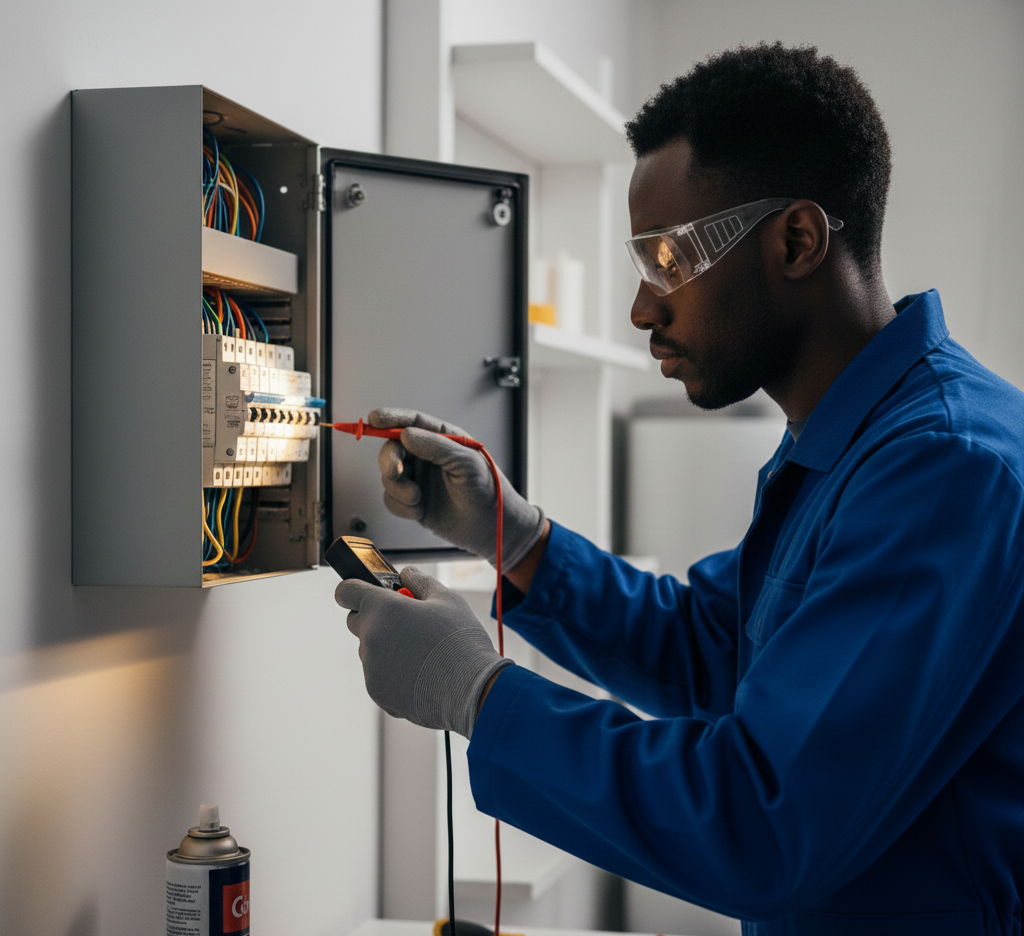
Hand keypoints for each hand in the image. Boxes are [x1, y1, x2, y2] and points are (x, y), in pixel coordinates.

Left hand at [336, 566, 512, 738]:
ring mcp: (371, 668)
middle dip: (376, 618)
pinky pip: (379, 676)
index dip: (355, 589)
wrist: (472, 690)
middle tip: (406, 623)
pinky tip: (422, 674)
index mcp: (382, 609)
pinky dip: (394, 674)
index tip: (368, 593)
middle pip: (357, 621)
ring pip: (370, 650)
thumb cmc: (460, 641)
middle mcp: (370, 637)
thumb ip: (419, 581)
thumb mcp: (446, 598)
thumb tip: (406, 574)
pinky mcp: (378, 693)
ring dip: (386, 647)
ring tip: (423, 653)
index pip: (346, 591)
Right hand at [369, 408, 544, 567]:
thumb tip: (405, 434)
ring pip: (388, 475)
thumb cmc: (488, 490)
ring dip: (398, 488)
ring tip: (417, 499)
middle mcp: (428, 456)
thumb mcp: (466, 463)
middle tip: (396, 471)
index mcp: (443, 439)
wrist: (491, 529)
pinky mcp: (413, 502)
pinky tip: (419, 511)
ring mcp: (419, 479)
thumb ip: (436, 446)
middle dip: (389, 459)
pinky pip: (390, 499)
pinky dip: (400, 506)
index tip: (373, 419)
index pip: (413, 421)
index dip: (391, 418)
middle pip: (393, 447)